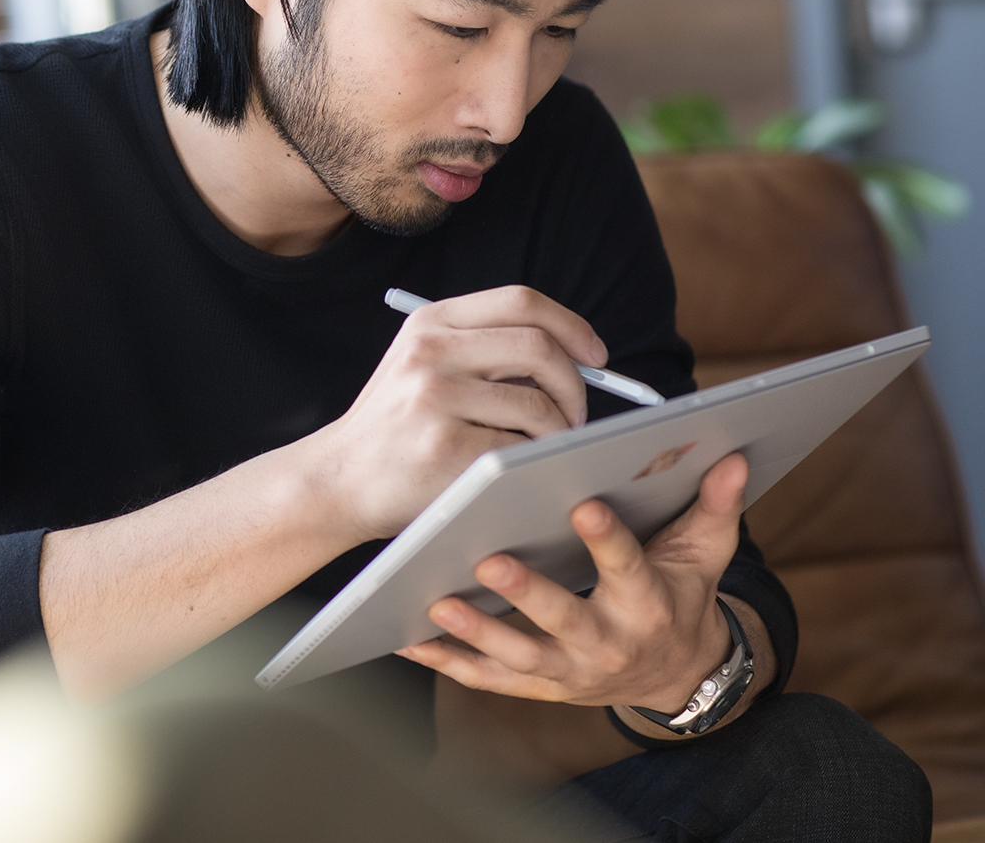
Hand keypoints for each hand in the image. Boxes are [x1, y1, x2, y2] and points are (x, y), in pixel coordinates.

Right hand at [310, 286, 606, 541]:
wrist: (337, 479)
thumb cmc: (396, 428)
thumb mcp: (422, 366)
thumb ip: (482, 350)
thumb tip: (575, 357)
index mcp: (429, 322)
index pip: (521, 301)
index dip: (571, 326)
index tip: (595, 355)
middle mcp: (429, 351)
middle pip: (538, 345)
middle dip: (575, 383)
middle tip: (576, 413)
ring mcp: (434, 397)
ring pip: (538, 403)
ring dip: (559, 430)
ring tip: (546, 446)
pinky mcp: (444, 446)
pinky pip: (521, 447)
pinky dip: (533, 459)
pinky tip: (517, 467)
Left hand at [396, 451, 748, 711]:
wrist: (678, 674)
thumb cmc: (680, 595)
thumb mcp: (705, 554)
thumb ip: (715, 505)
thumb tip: (733, 456)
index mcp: (648, 603)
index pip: (628, 567)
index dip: (606, 538)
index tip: (582, 503)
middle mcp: (608, 642)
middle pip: (564, 618)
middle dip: (528, 593)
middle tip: (488, 560)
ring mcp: (571, 671)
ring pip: (519, 655)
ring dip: (476, 632)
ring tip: (436, 600)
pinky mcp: (539, 688)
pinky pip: (489, 680)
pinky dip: (448, 663)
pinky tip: (409, 640)